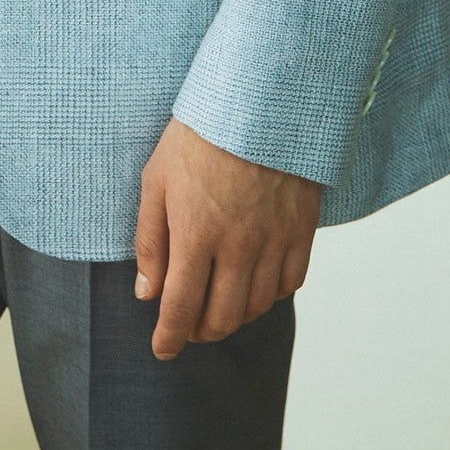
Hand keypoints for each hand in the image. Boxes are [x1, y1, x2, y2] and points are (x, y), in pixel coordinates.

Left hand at [134, 117, 320, 359]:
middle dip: (201, 332)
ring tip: (219, 305)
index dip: (170, 337)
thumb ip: (150, 241)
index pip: (181, 307)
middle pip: (222, 318)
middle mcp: (238, 245)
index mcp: (196, 233)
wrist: (260, 99)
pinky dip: (270, 295)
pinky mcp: (302, 230)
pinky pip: (290, 283)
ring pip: (257, 307)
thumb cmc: (199, 134)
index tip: (163, 350)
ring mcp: (275, 240)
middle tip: (189, 326)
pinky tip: (255, 285)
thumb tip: (147, 294)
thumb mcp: (157, 180)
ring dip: (234, 317)